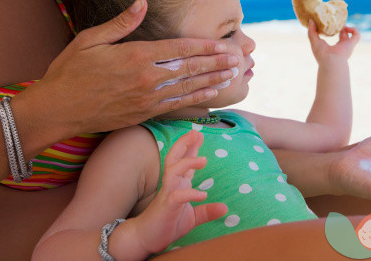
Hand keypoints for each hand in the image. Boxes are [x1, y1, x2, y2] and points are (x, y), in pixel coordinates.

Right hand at [21, 0, 238, 135]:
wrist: (58, 109)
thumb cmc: (71, 72)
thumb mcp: (91, 39)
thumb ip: (122, 22)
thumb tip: (142, 2)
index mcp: (135, 56)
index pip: (179, 49)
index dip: (204, 47)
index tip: (223, 45)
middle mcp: (147, 78)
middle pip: (190, 69)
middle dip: (216, 64)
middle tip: (238, 60)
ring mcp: (148, 98)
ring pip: (188, 88)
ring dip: (213, 81)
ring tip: (233, 76)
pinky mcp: (145, 114)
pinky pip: (177, 106)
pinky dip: (197, 100)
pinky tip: (211, 95)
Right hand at [134, 130, 227, 253]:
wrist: (145, 239)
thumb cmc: (166, 225)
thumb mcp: (192, 218)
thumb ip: (206, 212)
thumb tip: (225, 208)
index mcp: (177, 184)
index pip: (184, 162)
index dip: (191, 148)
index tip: (199, 135)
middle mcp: (171, 185)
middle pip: (175, 158)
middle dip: (184, 144)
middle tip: (196, 132)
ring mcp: (167, 194)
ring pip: (173, 171)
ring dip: (187, 163)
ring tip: (203, 159)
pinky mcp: (166, 207)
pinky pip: (177, 196)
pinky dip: (190, 194)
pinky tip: (202, 195)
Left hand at [307, 20, 359, 61]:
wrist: (330, 61)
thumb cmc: (321, 54)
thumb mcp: (314, 41)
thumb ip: (311, 31)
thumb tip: (311, 21)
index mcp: (333, 48)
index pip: (334, 39)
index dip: (333, 31)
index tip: (330, 24)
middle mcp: (342, 47)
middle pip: (344, 35)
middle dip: (342, 28)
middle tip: (337, 21)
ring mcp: (347, 45)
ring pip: (352, 35)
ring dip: (348, 28)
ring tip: (342, 23)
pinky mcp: (352, 44)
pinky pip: (357, 35)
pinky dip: (354, 29)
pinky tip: (346, 28)